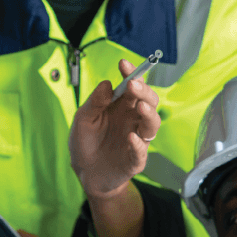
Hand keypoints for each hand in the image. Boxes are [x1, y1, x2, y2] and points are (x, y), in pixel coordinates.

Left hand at [69, 59, 160, 198]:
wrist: (85, 173)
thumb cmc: (86, 142)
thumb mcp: (83, 119)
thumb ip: (94, 102)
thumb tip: (106, 84)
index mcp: (121, 106)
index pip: (132, 85)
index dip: (131, 72)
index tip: (123, 63)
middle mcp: (133, 119)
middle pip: (149, 101)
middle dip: (144, 91)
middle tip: (133, 84)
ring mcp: (137, 139)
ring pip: (152, 124)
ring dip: (149, 114)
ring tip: (140, 107)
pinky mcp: (136, 159)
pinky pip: (141, 150)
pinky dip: (138, 144)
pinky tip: (131, 137)